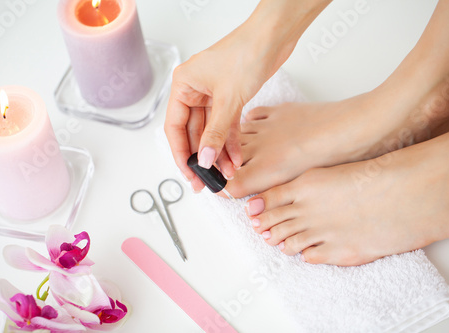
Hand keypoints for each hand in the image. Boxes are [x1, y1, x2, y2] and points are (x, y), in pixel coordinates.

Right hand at [165, 26, 269, 190]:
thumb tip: (205, 159)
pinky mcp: (229, 97)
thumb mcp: (228, 99)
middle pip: (193, 132)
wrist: (273, 37)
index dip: (181, 154)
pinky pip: (226, 125)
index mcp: (183, 86)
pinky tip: (236, 158)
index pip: (175, 127)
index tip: (190, 174)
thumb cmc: (246, 53)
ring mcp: (212, 95)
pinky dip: (231, 141)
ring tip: (227, 172)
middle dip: (204, 157)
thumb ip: (215, 133)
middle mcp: (194, 91)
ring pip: (211, 131)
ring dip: (219, 152)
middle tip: (208, 179)